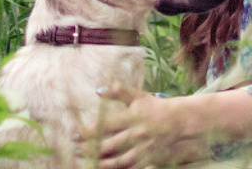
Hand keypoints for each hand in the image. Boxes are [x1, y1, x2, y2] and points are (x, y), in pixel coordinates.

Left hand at [79, 83, 207, 168]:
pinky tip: (105, 168)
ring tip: (88, 162)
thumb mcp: (137, 95)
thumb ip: (119, 91)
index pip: (106, 125)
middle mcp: (136, 134)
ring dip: (102, 163)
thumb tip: (98, 90)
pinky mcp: (147, 159)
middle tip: (76, 149)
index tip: (75, 133)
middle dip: (91, 148)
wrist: (176, 121)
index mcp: (132, 117)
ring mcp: (142, 149)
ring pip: (119, 160)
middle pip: (110, 144)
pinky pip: (130, 168)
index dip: (90, 131)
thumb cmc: (153, 106)